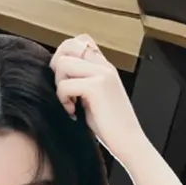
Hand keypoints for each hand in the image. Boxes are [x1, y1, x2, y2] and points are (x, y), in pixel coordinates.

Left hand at [49, 34, 146, 163]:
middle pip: (68, 46)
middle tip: (62, 89)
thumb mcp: (94, 96)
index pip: (80, 40)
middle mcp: (105, 66)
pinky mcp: (97, 87)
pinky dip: (62, 100)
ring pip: (63, 64)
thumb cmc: (109, 126)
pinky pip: (64, 85)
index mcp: (105, 67)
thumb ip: (82, 79)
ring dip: (59, 85)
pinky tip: (72, 112)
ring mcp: (103, 74)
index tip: (64, 79)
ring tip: (69, 103)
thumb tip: (55, 71)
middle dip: (57, 66)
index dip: (64, 54)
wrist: (130, 143)